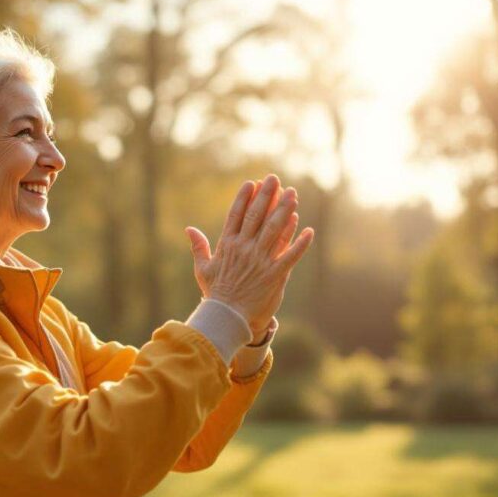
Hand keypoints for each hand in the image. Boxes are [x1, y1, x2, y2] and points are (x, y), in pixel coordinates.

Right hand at [185, 174, 313, 333]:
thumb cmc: (216, 294)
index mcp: (228, 246)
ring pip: (275, 230)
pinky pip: (290, 255)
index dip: (244, 198)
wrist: (228, 318)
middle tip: (274, 179)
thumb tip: (189, 229)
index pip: (236, 216)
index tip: (251, 182)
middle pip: (257, 217)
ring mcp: (260, 261)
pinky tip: (308, 230)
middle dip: (266, 196)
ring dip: (284, 211)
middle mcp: (244, 250)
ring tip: (292, 194)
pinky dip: (299, 243)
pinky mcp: (275, 275)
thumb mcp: (203, 269)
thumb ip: (198, 247)